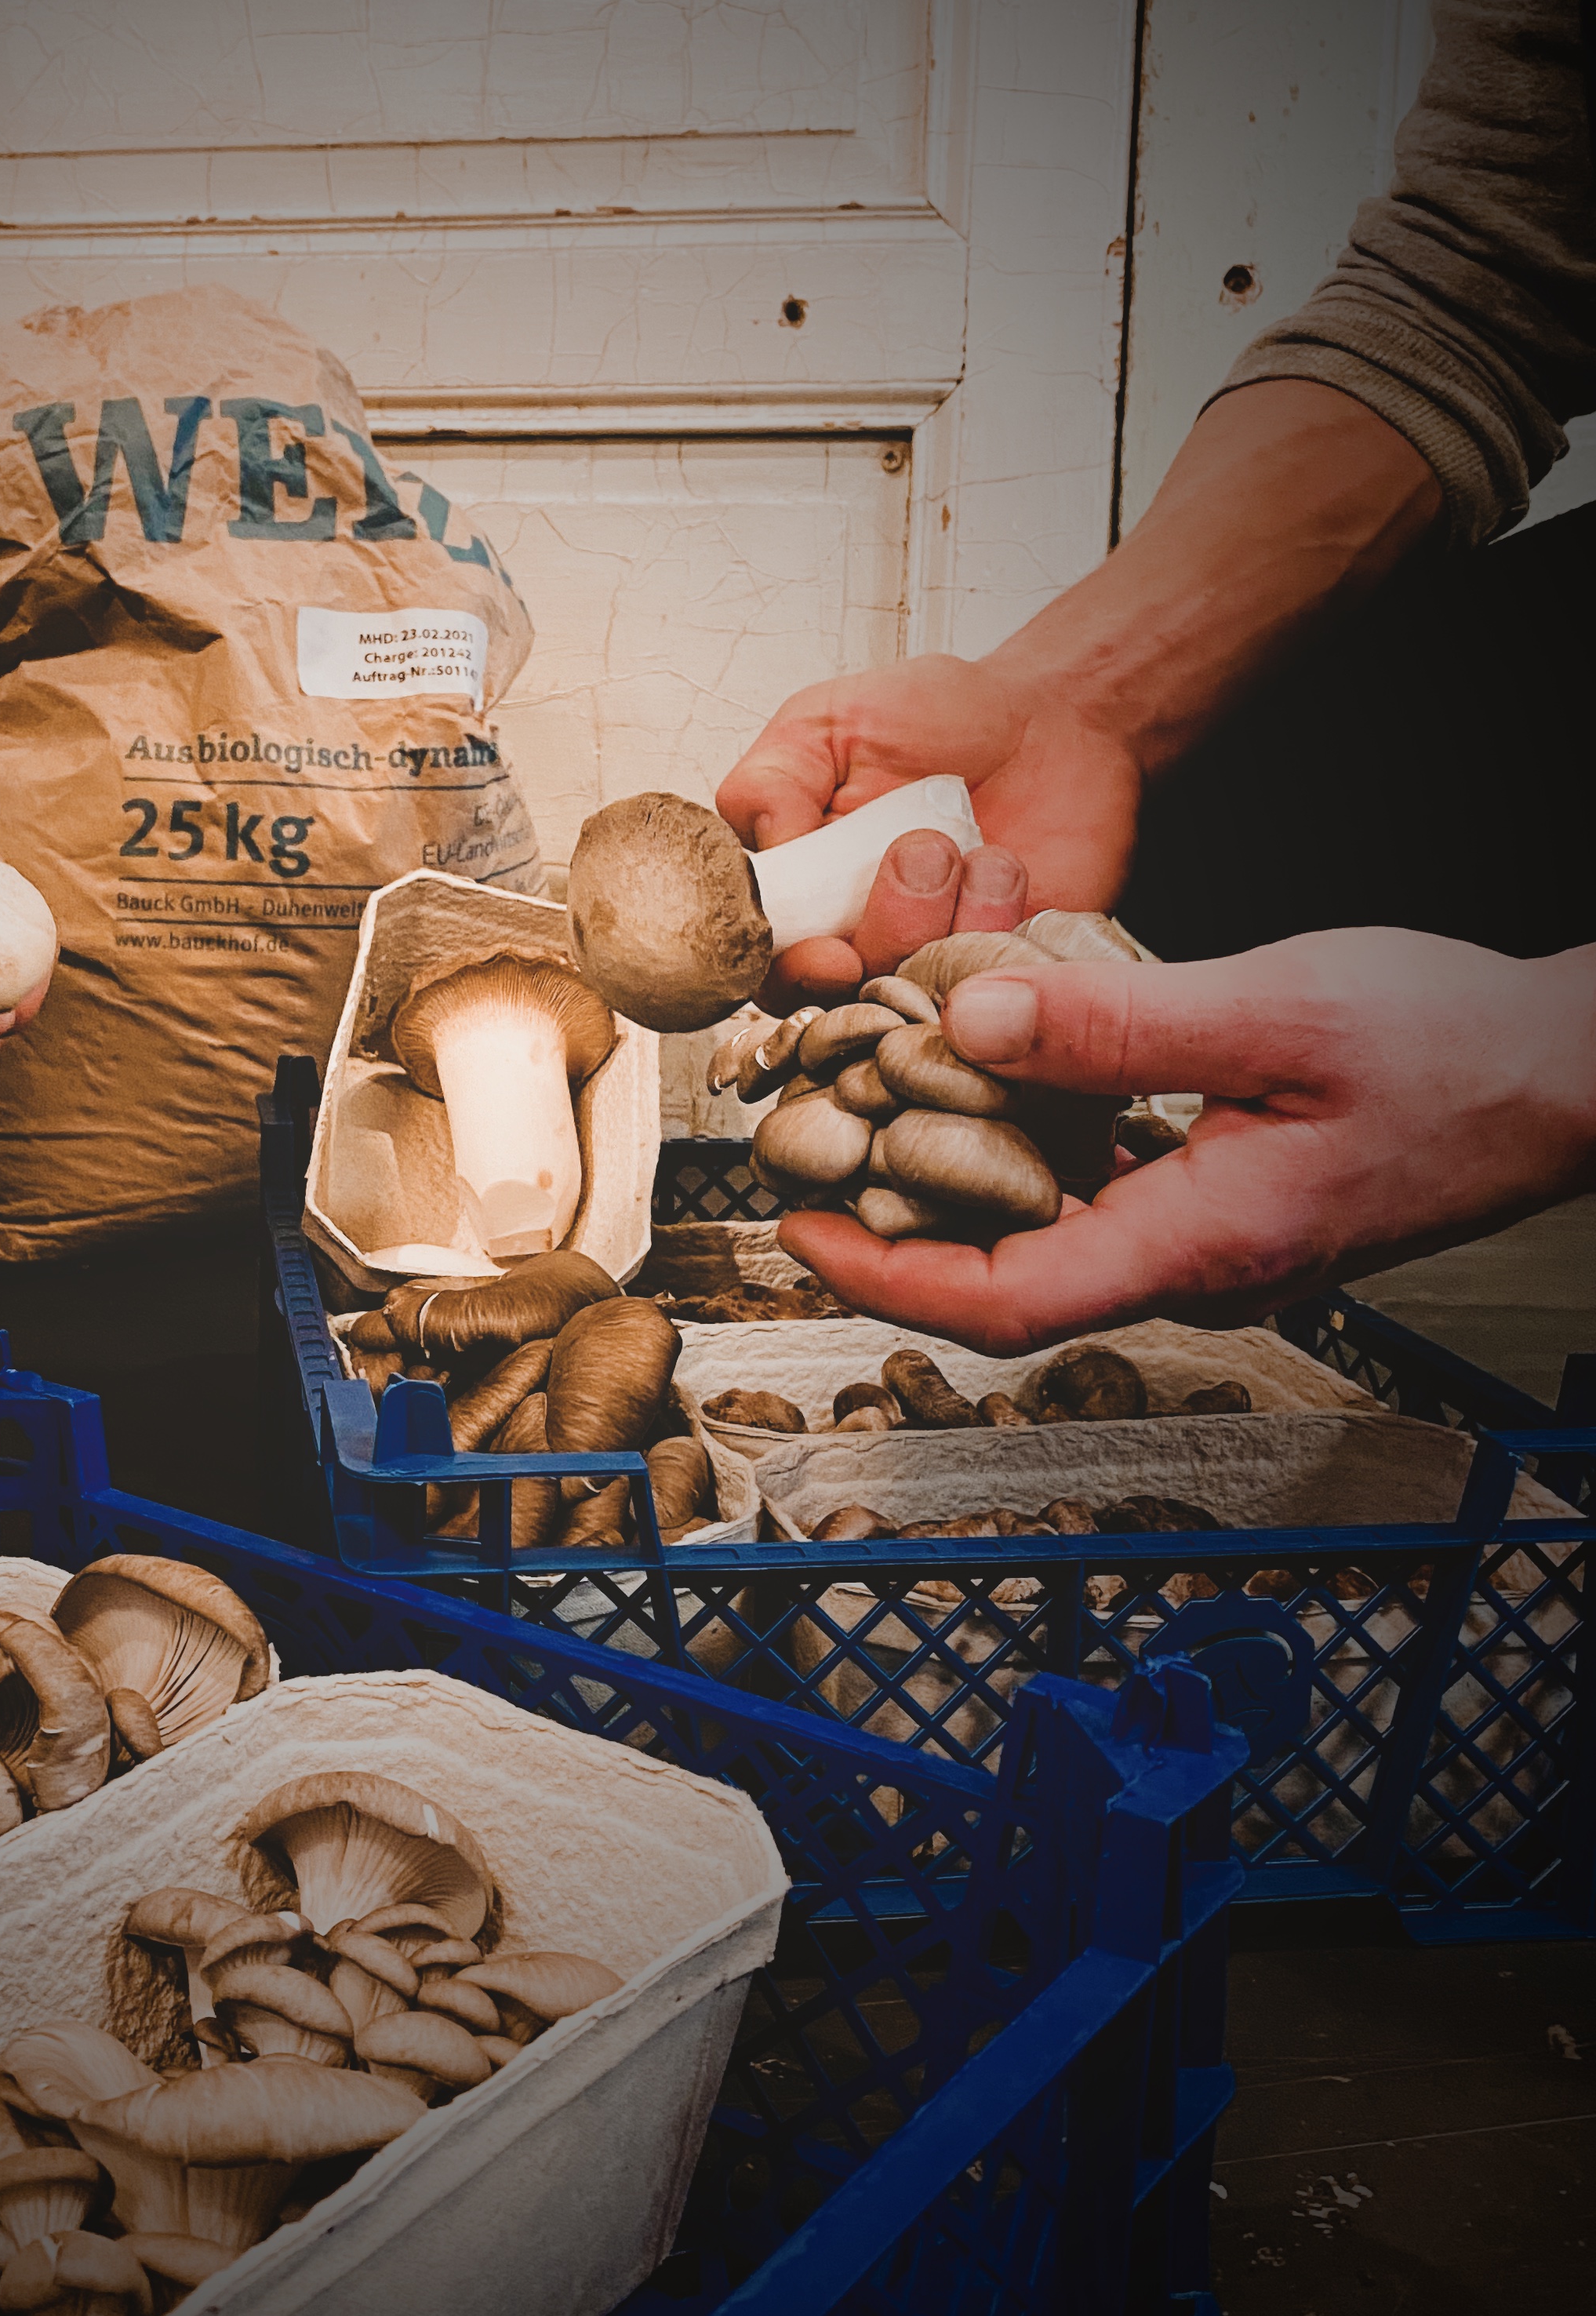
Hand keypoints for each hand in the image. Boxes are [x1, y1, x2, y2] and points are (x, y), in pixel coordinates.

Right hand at [718, 657, 1142, 998]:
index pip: (763, 964)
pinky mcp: (998, 964)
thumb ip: (769, 786)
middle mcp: (858, 932)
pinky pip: (985, 983)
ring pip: (911, 990)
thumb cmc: (936, 717)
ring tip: (965, 844)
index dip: (786, 969)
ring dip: (937, 916)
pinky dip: (992, 926)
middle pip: (838, 996)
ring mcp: (929, 954)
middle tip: (916, 857)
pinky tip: (1003, 866)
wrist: (1052, 720)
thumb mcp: (827, 723)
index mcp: (801, 886)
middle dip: (877, 935)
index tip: (826, 949)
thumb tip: (751, 867)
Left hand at [776, 932, 1595, 1350]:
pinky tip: (1007, 1073)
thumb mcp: (1275, 1011)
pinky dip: (1040, 1141)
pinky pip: (1108, 1190)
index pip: (1001, 1304)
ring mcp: (1220, 1239)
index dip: (882, 1274)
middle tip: (808, 1150)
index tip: (796, 1230)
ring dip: (964, 1174)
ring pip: (1055, 1229)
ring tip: (876, 1102)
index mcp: (1201, 1244)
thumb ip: (1116, 1023)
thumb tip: (966, 1022)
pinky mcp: (1235, 1201)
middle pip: (1008, 1276)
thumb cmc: (1457, 1051)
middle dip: (898, 1223)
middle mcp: (1199, 1263)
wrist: (1572, 1074)